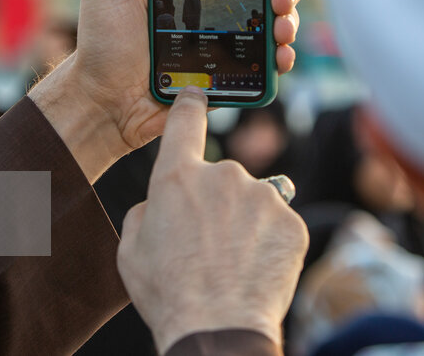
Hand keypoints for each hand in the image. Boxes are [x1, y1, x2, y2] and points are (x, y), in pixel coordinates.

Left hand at [31, 0, 303, 180]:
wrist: (104, 99)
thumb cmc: (101, 37)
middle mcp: (215, 5)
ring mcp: (225, 39)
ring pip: (276, 21)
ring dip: (290, 18)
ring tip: (281, 25)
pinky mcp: (229, 73)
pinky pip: (266, 63)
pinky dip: (281, 58)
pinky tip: (280, 57)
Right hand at [117, 88, 308, 352]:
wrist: (218, 328)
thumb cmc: (169, 294)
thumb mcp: (131, 250)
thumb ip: (146, 213)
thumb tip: (161, 206)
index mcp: (177, 177)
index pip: (185, 122)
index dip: (189, 105)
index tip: (195, 95)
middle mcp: (223, 175)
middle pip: (221, 177)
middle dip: (217, 205)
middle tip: (208, 246)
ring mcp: (262, 196)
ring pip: (253, 201)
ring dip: (246, 224)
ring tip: (233, 264)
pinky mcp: (292, 221)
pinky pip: (279, 225)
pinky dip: (270, 243)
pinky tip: (256, 270)